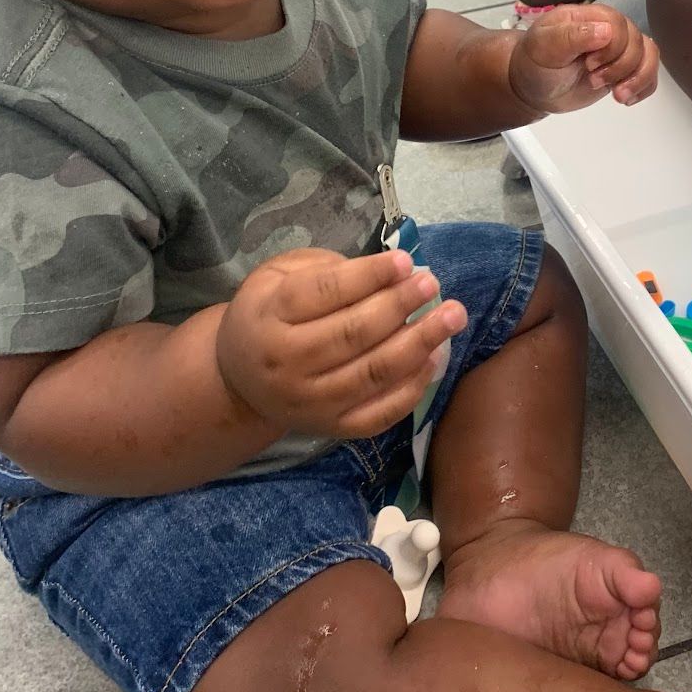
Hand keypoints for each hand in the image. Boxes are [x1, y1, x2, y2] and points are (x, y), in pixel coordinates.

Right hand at [216, 247, 466, 439]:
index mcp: (269, 316)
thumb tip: (388, 272)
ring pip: (373, 373)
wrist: (240, 381)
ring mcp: (310, 402)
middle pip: (354, 333)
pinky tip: (435, 357)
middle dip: (400, 305)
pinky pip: (379, 413)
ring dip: (419, 343)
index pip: (324, 293)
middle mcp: (286, 364)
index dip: (369, 276)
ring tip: (451, 317)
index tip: (406, 262)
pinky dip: (412, 387)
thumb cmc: (269, 314)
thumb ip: (325, 269)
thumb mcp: (278, 276)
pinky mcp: (331, 429)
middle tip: (432, 284)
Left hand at [508, 4, 658, 114]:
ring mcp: (617, 51)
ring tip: (618, 94)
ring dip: (637, 79)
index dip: (610, 49)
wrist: (532, 86)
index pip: (619, 25)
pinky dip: (644, 86)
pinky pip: (649, 72)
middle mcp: (607, 30)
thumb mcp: (544, 47)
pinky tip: (627, 97)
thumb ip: (572, 36)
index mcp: (589, 16)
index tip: (589, 65)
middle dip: (619, 68)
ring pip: (649, 56)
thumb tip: (605, 31)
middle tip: (594, 79)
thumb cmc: (534, 63)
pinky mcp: (622, 70)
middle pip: (637, 42)